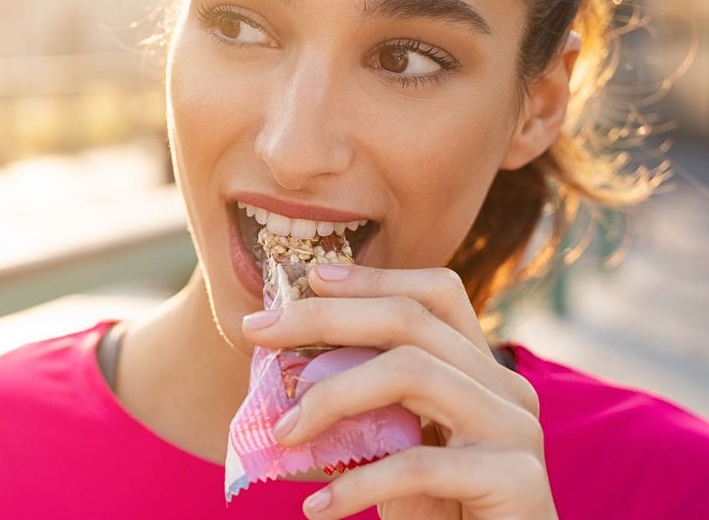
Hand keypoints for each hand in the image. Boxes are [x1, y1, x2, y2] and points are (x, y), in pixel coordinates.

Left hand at [240, 264, 557, 519]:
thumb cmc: (441, 515)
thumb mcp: (399, 449)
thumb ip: (369, 407)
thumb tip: (287, 368)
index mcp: (483, 372)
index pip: (436, 295)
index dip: (373, 278)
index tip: (310, 278)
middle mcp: (507, 389)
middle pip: (411, 321)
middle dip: (324, 318)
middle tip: (257, 332)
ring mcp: (517, 430)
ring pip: (412, 372)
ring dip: (332, 397)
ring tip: (284, 434)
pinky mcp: (516, 481)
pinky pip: (419, 463)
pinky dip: (358, 484)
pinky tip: (318, 508)